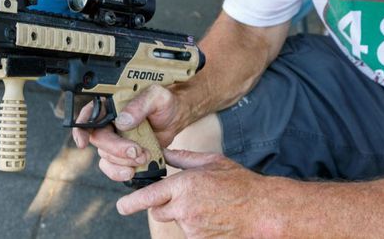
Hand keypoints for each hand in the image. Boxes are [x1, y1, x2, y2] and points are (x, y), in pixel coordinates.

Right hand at [72, 85, 186, 182]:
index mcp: (111, 104)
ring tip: (144, 157)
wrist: (175, 118)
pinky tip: (133, 172)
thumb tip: (122, 121)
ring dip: (123, 162)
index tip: (84, 142)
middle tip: (136, 151)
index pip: (88, 114)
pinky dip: (121, 172)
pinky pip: (114, 168)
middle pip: (99, 139)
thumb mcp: (157, 97)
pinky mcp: (122, 155)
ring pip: (106, 156)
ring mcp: (114, 140)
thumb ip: (140, 105)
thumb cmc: (164, 102)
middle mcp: (108, 122)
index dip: (81, 128)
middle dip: (116, 149)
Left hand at [117, 149, 286, 237]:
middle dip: (162, 204)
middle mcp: (184, 208)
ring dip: (181, 214)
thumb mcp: (211, 161)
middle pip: (157, 210)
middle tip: (183, 197)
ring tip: (206, 205)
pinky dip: (194, 225)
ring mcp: (192, 227)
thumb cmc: (239, 183)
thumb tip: (165, 153)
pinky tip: (211, 216)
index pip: (149, 196)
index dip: (132, 202)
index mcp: (184, 185)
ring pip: (174, 221)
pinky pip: (188, 232)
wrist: (262, 210)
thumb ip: (183, 157)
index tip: (121, 206)